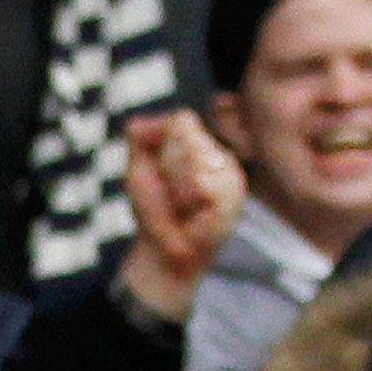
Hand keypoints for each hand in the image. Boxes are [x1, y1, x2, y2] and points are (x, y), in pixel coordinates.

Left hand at [114, 109, 245, 324]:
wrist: (161, 249)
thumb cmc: (154, 209)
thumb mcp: (138, 167)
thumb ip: (141, 136)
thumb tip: (137, 121)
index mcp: (199, 143)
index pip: (181, 120)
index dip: (163, 147)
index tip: (160, 172)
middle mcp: (219, 154)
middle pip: (188, 135)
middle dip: (169, 166)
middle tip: (172, 193)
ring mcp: (230, 173)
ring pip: (197, 157)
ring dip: (179, 185)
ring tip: (183, 205)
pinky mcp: (234, 195)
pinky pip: (207, 182)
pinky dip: (191, 199)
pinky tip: (193, 213)